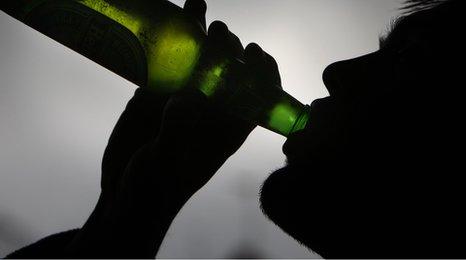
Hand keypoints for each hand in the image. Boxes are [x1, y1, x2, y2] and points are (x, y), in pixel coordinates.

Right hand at [66, 1, 258, 257]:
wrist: (124, 196)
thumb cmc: (155, 192)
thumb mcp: (168, 167)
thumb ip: (177, 132)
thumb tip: (185, 97)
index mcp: (227, 131)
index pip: (256, 96)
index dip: (261, 72)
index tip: (254, 53)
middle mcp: (209, 110)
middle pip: (229, 70)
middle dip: (229, 47)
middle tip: (220, 32)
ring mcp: (181, 99)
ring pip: (197, 60)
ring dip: (201, 34)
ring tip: (197, 5)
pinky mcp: (155, 94)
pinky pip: (166, 62)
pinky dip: (169, 42)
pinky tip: (170, 18)